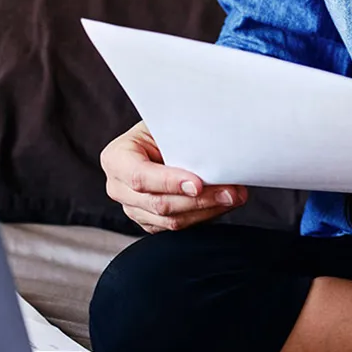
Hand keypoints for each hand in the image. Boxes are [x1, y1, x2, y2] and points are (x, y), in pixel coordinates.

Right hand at [99, 120, 248, 232]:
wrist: (160, 139)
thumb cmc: (164, 128)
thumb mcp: (166, 123)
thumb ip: (181, 135)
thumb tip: (214, 146)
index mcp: (116, 158)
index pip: (140, 176)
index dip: (169, 182)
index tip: (199, 184)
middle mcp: (118, 188)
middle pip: (159, 203)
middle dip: (200, 199)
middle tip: (231, 192)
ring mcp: (133, 209)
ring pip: (171, 220)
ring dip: (208, 210)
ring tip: (234, 197)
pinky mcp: (150, 222)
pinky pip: (178, 227)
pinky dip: (204, 216)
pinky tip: (223, 203)